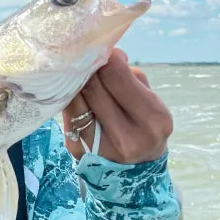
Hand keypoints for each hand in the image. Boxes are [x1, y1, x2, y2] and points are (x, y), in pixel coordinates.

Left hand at [62, 49, 172, 163]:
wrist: (136, 168)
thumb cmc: (144, 123)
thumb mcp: (150, 100)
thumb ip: (130, 76)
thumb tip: (104, 53)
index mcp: (153, 120)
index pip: (117, 77)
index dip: (107, 58)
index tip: (106, 50)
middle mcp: (127, 137)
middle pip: (92, 86)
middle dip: (89, 67)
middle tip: (88, 57)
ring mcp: (99, 147)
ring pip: (75, 98)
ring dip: (74, 80)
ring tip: (79, 72)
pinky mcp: (77, 149)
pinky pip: (66, 112)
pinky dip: (68, 97)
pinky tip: (72, 90)